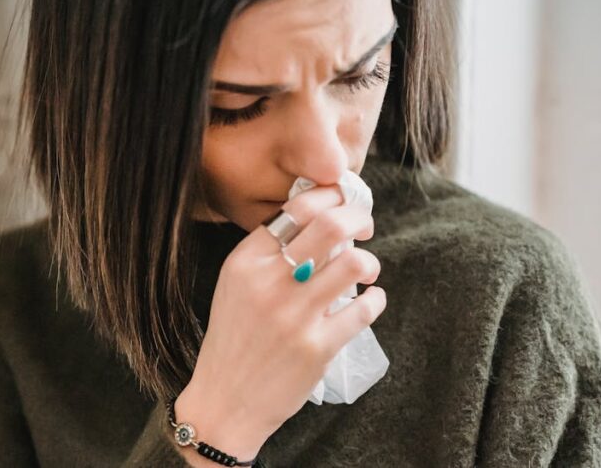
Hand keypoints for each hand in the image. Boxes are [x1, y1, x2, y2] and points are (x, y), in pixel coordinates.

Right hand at [174, 185, 384, 462]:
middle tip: (365, 229)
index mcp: (245, 262)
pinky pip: (364, 310)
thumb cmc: (235, 340)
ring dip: (369, 262)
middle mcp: (268, 283)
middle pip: (331, 225)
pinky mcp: (317, 348)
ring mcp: (294, 316)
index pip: (296, 208)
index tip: (344, 201)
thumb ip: (269, 255)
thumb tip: (323, 222)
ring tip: (367, 271)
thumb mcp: (235, 287)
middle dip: (358, 219)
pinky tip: (370, 302)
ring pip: (353, 264)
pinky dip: (375, 301)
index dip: (330, 197)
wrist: (225, 403)